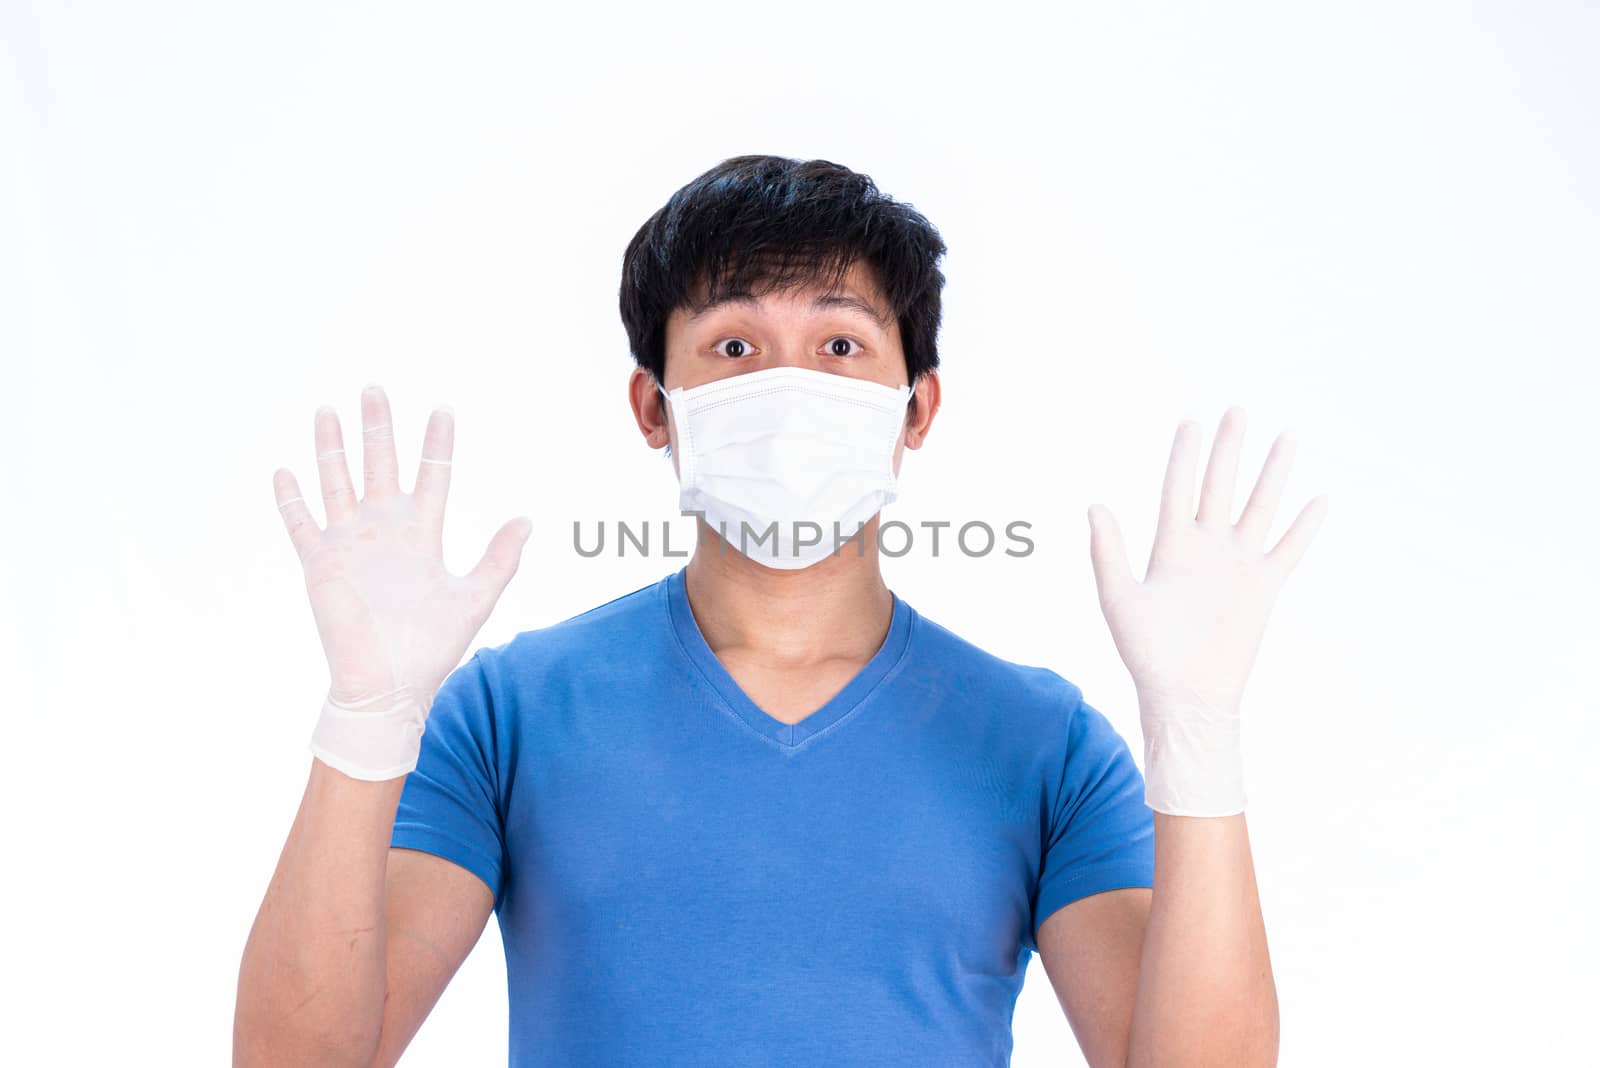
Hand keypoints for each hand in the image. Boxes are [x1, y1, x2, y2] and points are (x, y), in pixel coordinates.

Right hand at [273, 385, 530, 777]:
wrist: (389, 687)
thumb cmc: (432, 649)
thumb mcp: (475, 599)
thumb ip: (500, 559)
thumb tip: (528, 519)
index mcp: (422, 534)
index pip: (432, 476)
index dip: (436, 444)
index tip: (442, 409)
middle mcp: (385, 531)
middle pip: (380, 466)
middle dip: (378, 428)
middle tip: (375, 388)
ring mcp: (351, 544)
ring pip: (338, 483)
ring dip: (332, 449)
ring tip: (329, 409)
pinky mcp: (321, 565)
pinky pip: (302, 525)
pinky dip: (292, 499)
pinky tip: (285, 471)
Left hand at [1086, 406, 1326, 813]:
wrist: (1184, 695)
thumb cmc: (1146, 653)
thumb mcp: (1118, 598)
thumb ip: (1107, 552)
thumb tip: (1094, 505)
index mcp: (1169, 546)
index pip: (1178, 488)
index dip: (1184, 455)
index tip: (1192, 419)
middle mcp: (1206, 547)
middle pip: (1220, 485)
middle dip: (1229, 448)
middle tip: (1238, 408)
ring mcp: (1237, 564)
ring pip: (1259, 506)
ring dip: (1272, 473)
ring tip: (1286, 436)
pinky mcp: (1264, 587)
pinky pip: (1289, 548)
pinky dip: (1304, 525)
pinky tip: (1319, 498)